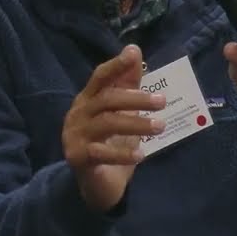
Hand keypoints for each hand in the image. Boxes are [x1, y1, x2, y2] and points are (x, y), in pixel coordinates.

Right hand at [62, 45, 166, 212]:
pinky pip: (100, 153)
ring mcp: (74, 135)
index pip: (100, 77)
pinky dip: (122, 154)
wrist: (96, 184)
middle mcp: (78, 114)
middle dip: (136, 98)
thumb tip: (134, 50)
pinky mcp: (77, 157)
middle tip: (162, 102)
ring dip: (136, 124)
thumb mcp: (122, 112)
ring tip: (160, 126)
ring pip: (106, 124)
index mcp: (88, 99)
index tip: (133, 54)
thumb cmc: (110, 143)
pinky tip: (141, 155)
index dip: (116, 65)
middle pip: (106, 99)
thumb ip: (127, 84)